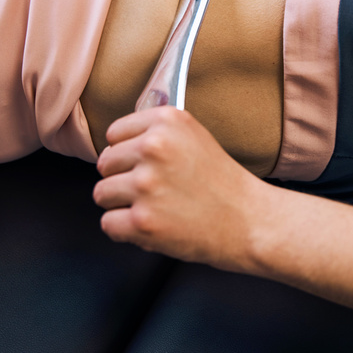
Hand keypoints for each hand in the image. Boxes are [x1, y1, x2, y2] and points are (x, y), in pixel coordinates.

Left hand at [93, 107, 262, 269]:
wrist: (250, 222)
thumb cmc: (223, 184)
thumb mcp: (194, 137)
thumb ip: (156, 132)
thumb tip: (115, 142)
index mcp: (166, 121)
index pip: (114, 134)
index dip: (127, 154)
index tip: (147, 166)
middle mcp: (153, 148)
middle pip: (104, 163)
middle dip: (123, 179)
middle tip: (155, 191)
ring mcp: (146, 185)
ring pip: (101, 194)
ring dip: (122, 205)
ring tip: (155, 208)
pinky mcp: (143, 221)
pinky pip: (108, 224)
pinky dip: (125, 231)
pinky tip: (151, 227)